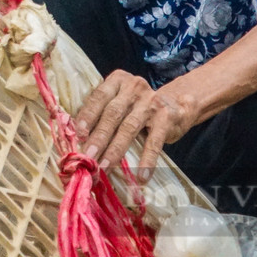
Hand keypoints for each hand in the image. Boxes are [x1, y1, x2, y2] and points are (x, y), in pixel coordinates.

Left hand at [74, 70, 195, 181]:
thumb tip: (80, 139)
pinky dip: (147, 160)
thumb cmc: (138, 106)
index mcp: (118, 80)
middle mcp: (134, 87)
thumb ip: (103, 112)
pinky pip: (154, 142)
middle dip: (99, 137)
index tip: (79, 134)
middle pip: (112, 113)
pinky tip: (141, 176)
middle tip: (88, 157)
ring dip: (115, 150)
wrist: (177, 103)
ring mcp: (151, 102)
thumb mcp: (121, 100)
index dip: (88, 115)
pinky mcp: (166, 118)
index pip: (99, 96)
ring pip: (129, 128)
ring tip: (105, 167)